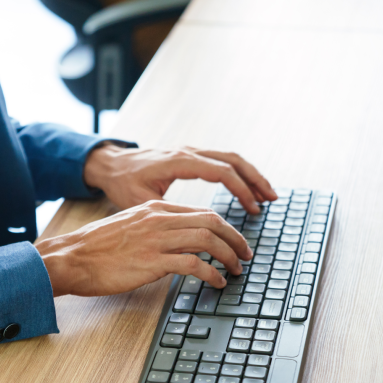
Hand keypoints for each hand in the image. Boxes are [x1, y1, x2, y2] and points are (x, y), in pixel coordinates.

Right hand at [35, 200, 252, 296]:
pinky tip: (216, 282)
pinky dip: (211, 273)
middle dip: (235, 238)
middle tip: (246, 254)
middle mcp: (158, 219)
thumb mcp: (127, 227)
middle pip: (211, 221)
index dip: (223, 227)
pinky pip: (193, 264)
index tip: (232, 241)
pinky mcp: (152, 261)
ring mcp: (155, 239)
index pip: (200, 212)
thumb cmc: (94, 248)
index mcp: (153, 208)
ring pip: (207, 239)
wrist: (71, 257)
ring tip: (237, 269)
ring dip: (229, 255)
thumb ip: (152, 229)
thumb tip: (174, 243)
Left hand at [83, 145, 276, 213]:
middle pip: (233, 160)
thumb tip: (190, 231)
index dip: (241, 190)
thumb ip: (167, 212)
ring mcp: (190, 151)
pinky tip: (245, 188)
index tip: (253, 208)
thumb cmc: (122, 183)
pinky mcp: (190, 156)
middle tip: (272, 199)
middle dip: (255, 179)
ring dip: (250, 175)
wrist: (110, 164)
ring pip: (230, 158)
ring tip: (266, 194)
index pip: (222, 172)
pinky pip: (221, 160)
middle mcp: (188, 152)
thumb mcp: (141, 201)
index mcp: (179, 161)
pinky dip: (238, 173)